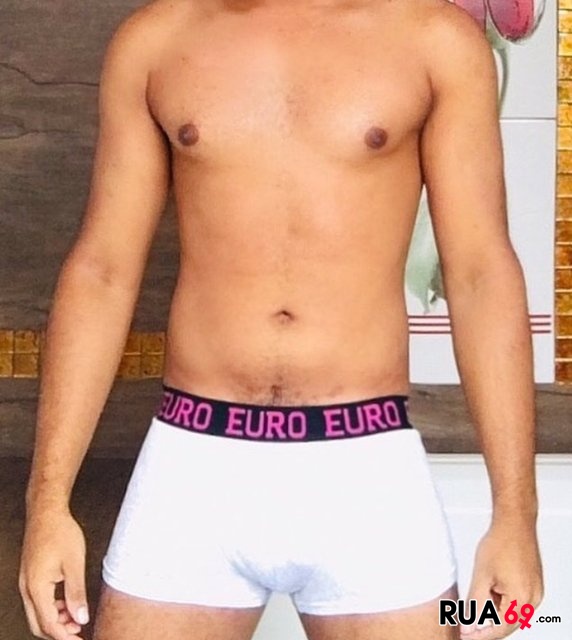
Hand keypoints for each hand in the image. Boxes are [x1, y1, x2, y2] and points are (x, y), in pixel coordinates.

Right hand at [19, 507, 89, 639]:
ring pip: (37, 614)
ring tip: (77, 618)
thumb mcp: (74, 563)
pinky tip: (68, 603)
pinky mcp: (30, 577)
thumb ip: (76, 593)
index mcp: (37, 587)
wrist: (46, 513)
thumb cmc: (60, 532)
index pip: (50, 624)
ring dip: (57, 620)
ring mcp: (26, 583)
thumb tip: (81, 618)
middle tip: (80, 633)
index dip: (65, 638)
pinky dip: (52, 608)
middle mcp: (27, 588)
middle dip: (59, 633)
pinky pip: (38, 602)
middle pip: (39, 625)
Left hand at [461, 519, 543, 639]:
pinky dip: (501, 600)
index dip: (481, 635)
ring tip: (475, 600)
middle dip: (486, 624)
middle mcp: (533, 599)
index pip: (500, 629)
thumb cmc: (501, 542)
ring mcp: (535, 591)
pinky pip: (516, 600)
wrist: (514, 522)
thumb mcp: (482, 576)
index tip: (465, 636)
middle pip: (508, 623)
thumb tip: (470, 624)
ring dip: (493, 611)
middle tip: (466, 624)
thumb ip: (476, 604)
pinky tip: (488, 590)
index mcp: (522, 600)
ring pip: (511, 612)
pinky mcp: (532, 583)